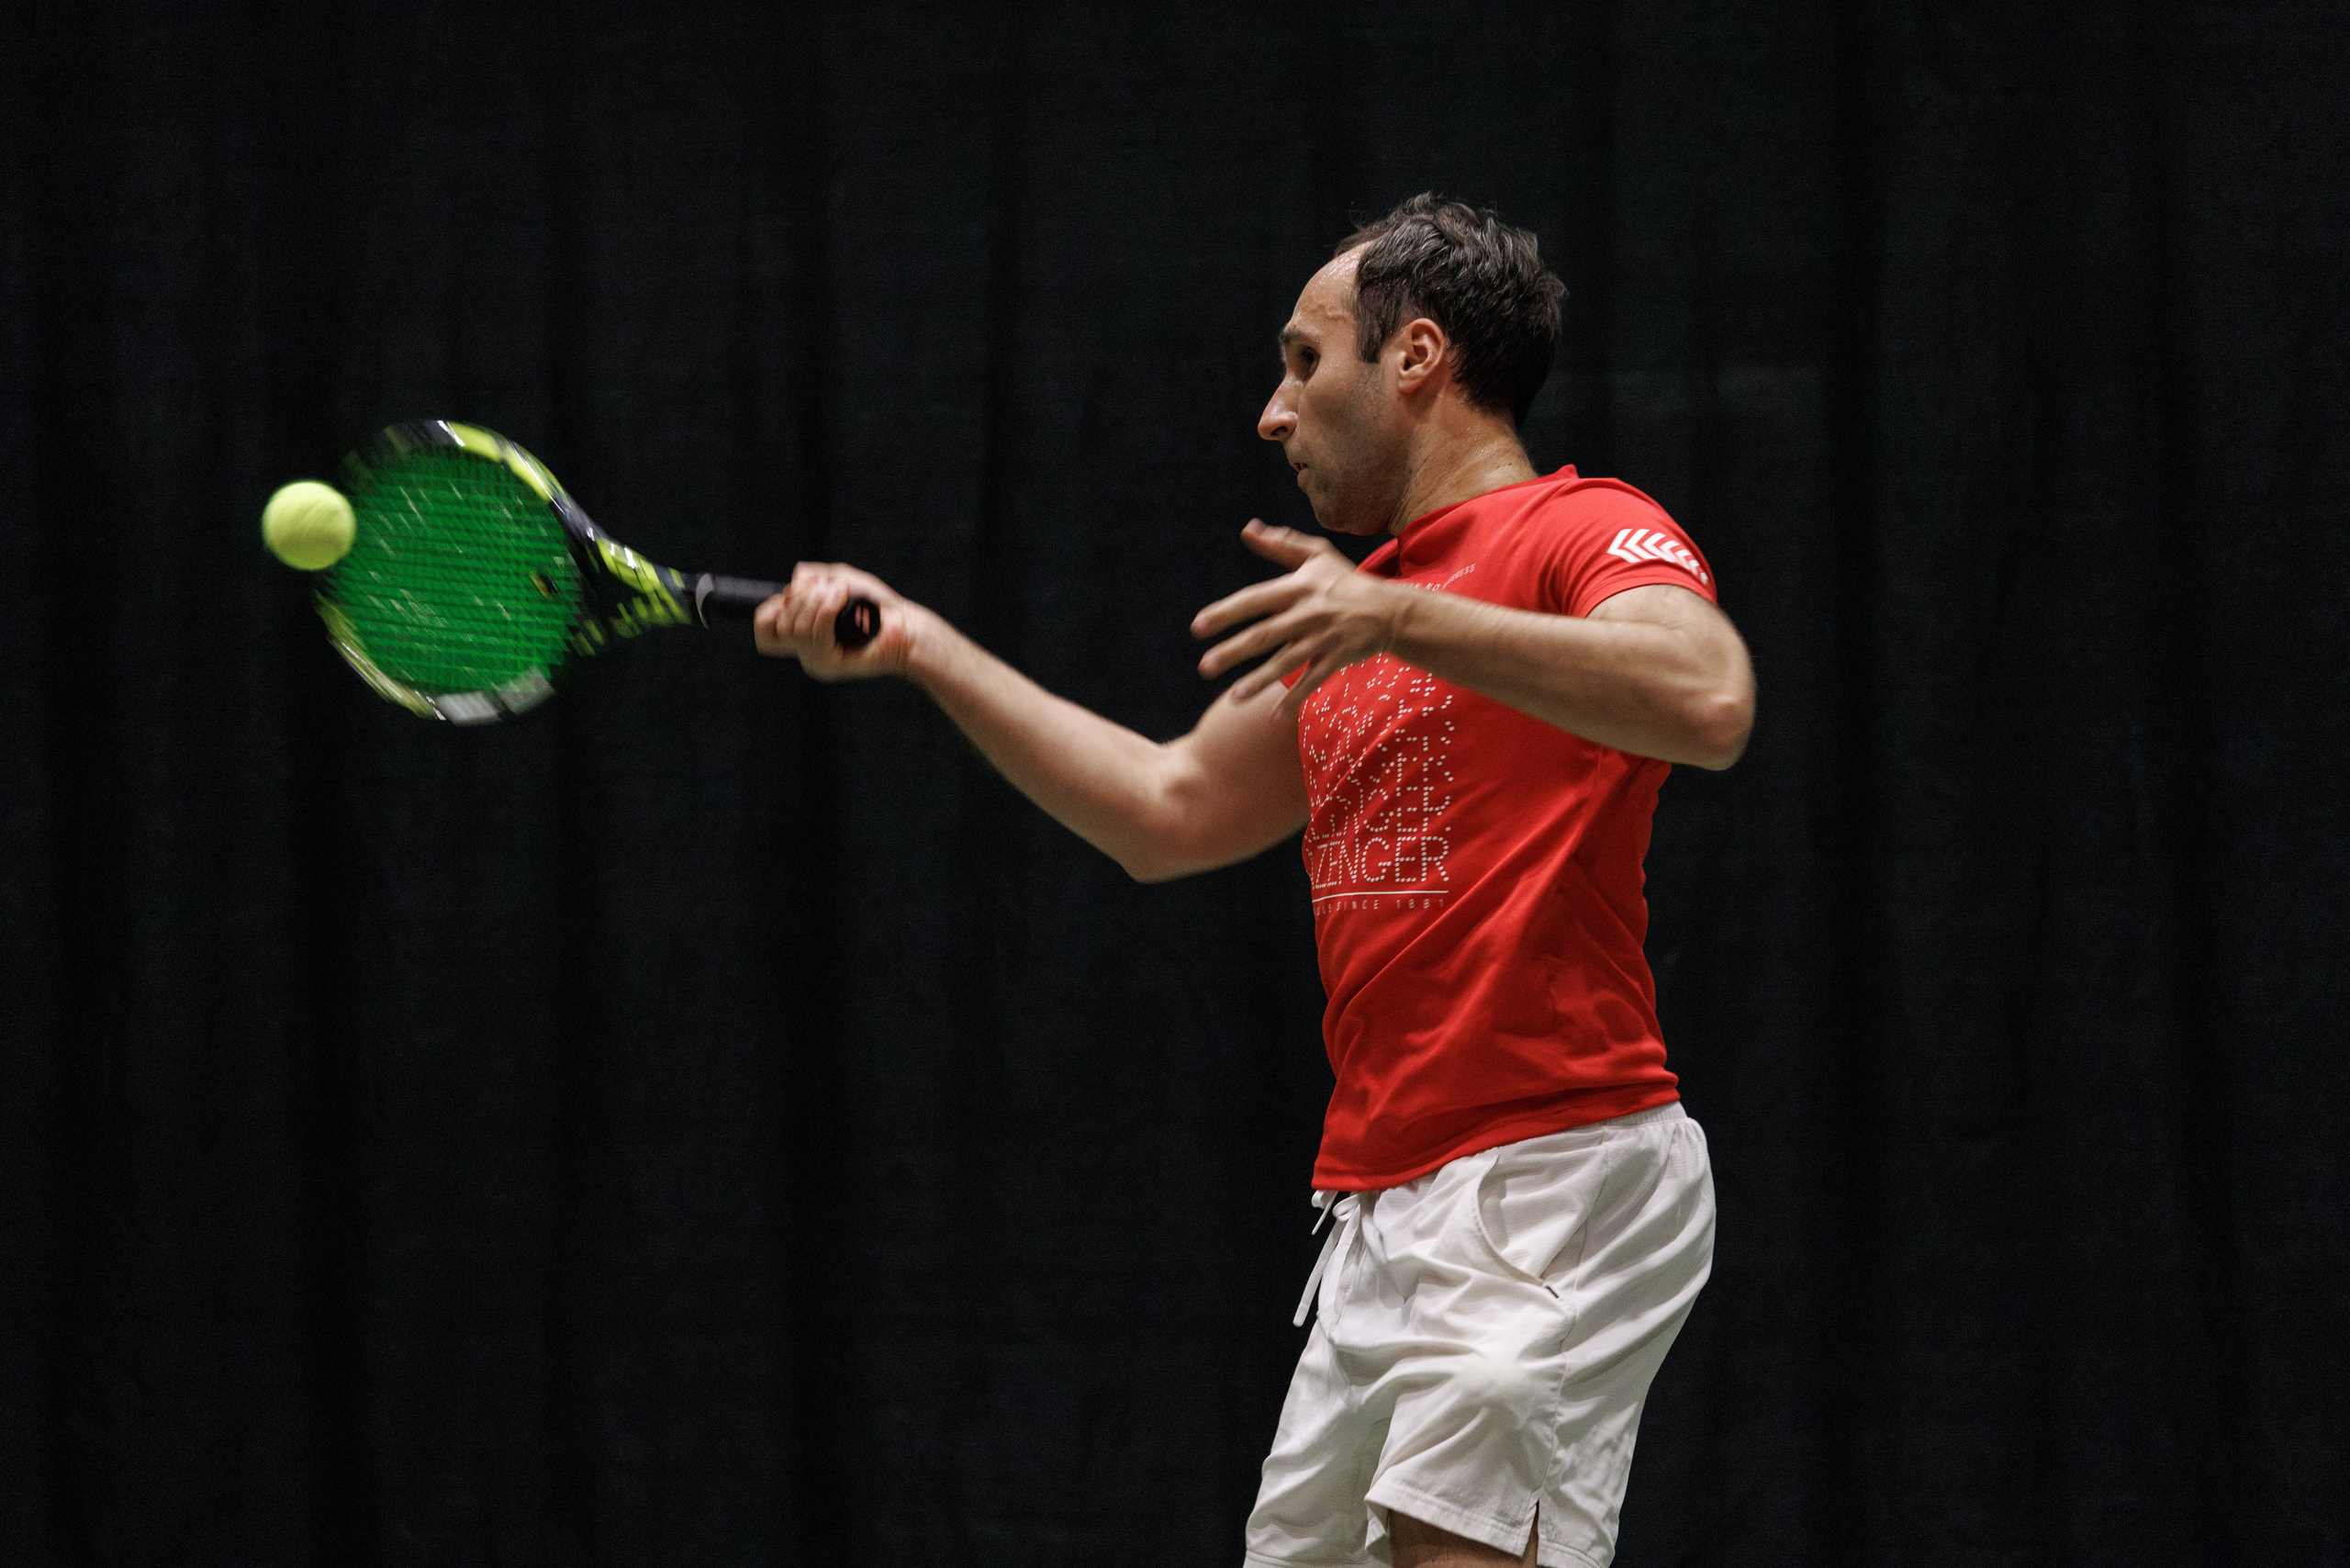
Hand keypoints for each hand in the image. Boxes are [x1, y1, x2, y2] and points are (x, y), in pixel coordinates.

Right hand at [753, 561, 918, 680]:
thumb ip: (813, 578)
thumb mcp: (840, 580)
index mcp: (804, 636)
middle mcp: (807, 652)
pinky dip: (827, 608)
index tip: (792, 595)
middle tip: (833, 588)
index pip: (765, 632)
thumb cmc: (877, 605)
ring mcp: (818, 661)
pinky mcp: (832, 665)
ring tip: (842, 592)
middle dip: (804, 597)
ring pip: (796, 628)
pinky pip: (815, 635)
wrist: (907, 624)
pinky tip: (842, 597)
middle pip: (782, 623)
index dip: (769, 611)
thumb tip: (791, 587)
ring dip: (818, 600)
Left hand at [1191, 520, 1405, 714]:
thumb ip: (1281, 544)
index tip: (1198, 627)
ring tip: (1233, 698)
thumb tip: (1248, 529)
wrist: (1391, 609)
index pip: (1255, 600)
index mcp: (1298, 587)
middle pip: (1265, 634)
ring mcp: (1323, 638)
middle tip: (1205, 667)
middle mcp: (1308, 613)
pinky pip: (1313, 682)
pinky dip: (1294, 699)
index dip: (1227, 612)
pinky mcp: (1337, 658)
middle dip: (1234, 651)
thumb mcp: (1317, 555)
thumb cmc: (1346, 580)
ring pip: (1287, 663)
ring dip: (1260, 681)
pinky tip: (1273, 718)